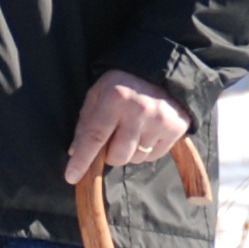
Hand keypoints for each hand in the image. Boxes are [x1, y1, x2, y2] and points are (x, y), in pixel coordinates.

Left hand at [62, 70, 188, 185]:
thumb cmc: (122, 84)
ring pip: (136, 159)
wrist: (160, 70)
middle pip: (117, 156)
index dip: (82, 160)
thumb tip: (76, 152)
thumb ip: (86, 122)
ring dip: (129, 152)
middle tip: (112, 138)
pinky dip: (146, 150)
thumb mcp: (98, 94)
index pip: (95, 136)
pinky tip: (146, 132)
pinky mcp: (176, 128)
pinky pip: (154, 156)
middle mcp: (139, 111)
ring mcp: (160, 120)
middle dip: (110, 155)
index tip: (72, 177)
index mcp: (115, 98)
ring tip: (131, 131)